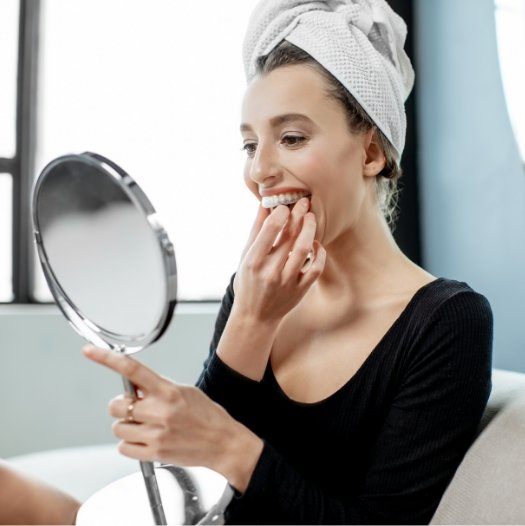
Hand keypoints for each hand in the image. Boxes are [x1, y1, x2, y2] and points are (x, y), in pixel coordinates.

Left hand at [82, 345, 262, 488]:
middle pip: (116, 405)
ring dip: (127, 426)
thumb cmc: (207, 416)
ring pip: (118, 427)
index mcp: (168, 391)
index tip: (90, 352)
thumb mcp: (186, 391)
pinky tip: (147, 440)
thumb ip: (160, 387)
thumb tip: (135, 384)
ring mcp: (156, 433)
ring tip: (147, 427)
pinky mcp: (154, 453)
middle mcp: (160, 411)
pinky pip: (123, 447)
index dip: (107, 359)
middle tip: (137, 408)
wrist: (222, 443)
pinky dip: (130, 444)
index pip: (132, 370)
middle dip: (122, 406)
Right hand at [233, 197, 325, 323]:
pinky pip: (315, 268)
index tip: (284, 205)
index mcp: (253, 261)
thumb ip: (256, 231)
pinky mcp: (300, 290)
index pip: (269, 230)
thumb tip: (265, 205)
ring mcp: (286, 282)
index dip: (280, 213)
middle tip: (304, 202)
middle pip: (289, 237)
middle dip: (298, 215)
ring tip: (311, 217)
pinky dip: (319, 253)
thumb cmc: (248, 283)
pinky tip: (315, 244)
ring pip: (304, 249)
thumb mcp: (245, 257)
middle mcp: (270, 271)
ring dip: (310, 229)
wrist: (255, 317)